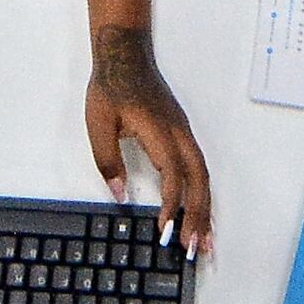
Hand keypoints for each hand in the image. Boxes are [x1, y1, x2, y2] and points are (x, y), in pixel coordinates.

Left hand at [86, 27, 213, 252]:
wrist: (125, 53)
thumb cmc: (111, 86)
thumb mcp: (98, 123)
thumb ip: (108, 160)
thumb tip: (118, 195)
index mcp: (159, 130)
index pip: (173, 174)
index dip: (172, 205)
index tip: (165, 230)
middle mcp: (179, 133)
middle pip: (199, 180)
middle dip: (199, 217)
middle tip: (195, 249)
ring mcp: (184, 133)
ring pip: (203, 176)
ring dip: (205, 209)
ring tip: (204, 241)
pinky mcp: (182, 134)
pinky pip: (199, 169)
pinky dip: (202, 194)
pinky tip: (200, 213)